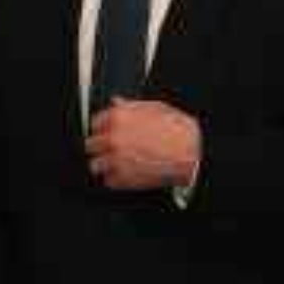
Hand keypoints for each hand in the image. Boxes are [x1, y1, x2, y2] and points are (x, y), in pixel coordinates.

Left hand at [85, 99, 200, 190]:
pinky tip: (128, 173)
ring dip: (105, 164)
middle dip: (101, 146)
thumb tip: (116, 101)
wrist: (193, 154)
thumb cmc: (178, 131)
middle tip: (113, 149)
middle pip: (91, 145)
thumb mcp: (155, 108)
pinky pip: (109, 181)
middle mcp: (113, 138)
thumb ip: (130, 105)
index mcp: (118, 117)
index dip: (104, 128)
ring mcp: (116, 160)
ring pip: (95, 165)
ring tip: (118, 163)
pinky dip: (116, 179)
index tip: (108, 132)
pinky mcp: (123, 179)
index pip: (95, 123)